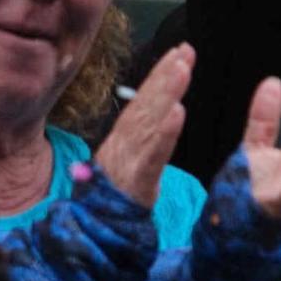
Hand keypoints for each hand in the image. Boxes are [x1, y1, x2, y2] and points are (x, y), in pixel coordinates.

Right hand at [93, 45, 192, 207]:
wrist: (95, 230)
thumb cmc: (118, 196)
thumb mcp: (131, 162)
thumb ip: (143, 139)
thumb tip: (160, 114)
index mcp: (125, 138)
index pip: (145, 101)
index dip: (161, 75)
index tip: (179, 52)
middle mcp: (125, 142)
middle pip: (147, 102)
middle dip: (166, 73)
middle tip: (185, 50)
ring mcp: (129, 158)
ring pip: (150, 120)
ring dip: (167, 92)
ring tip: (182, 69)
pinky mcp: (137, 179)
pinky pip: (153, 154)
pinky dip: (165, 132)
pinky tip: (178, 113)